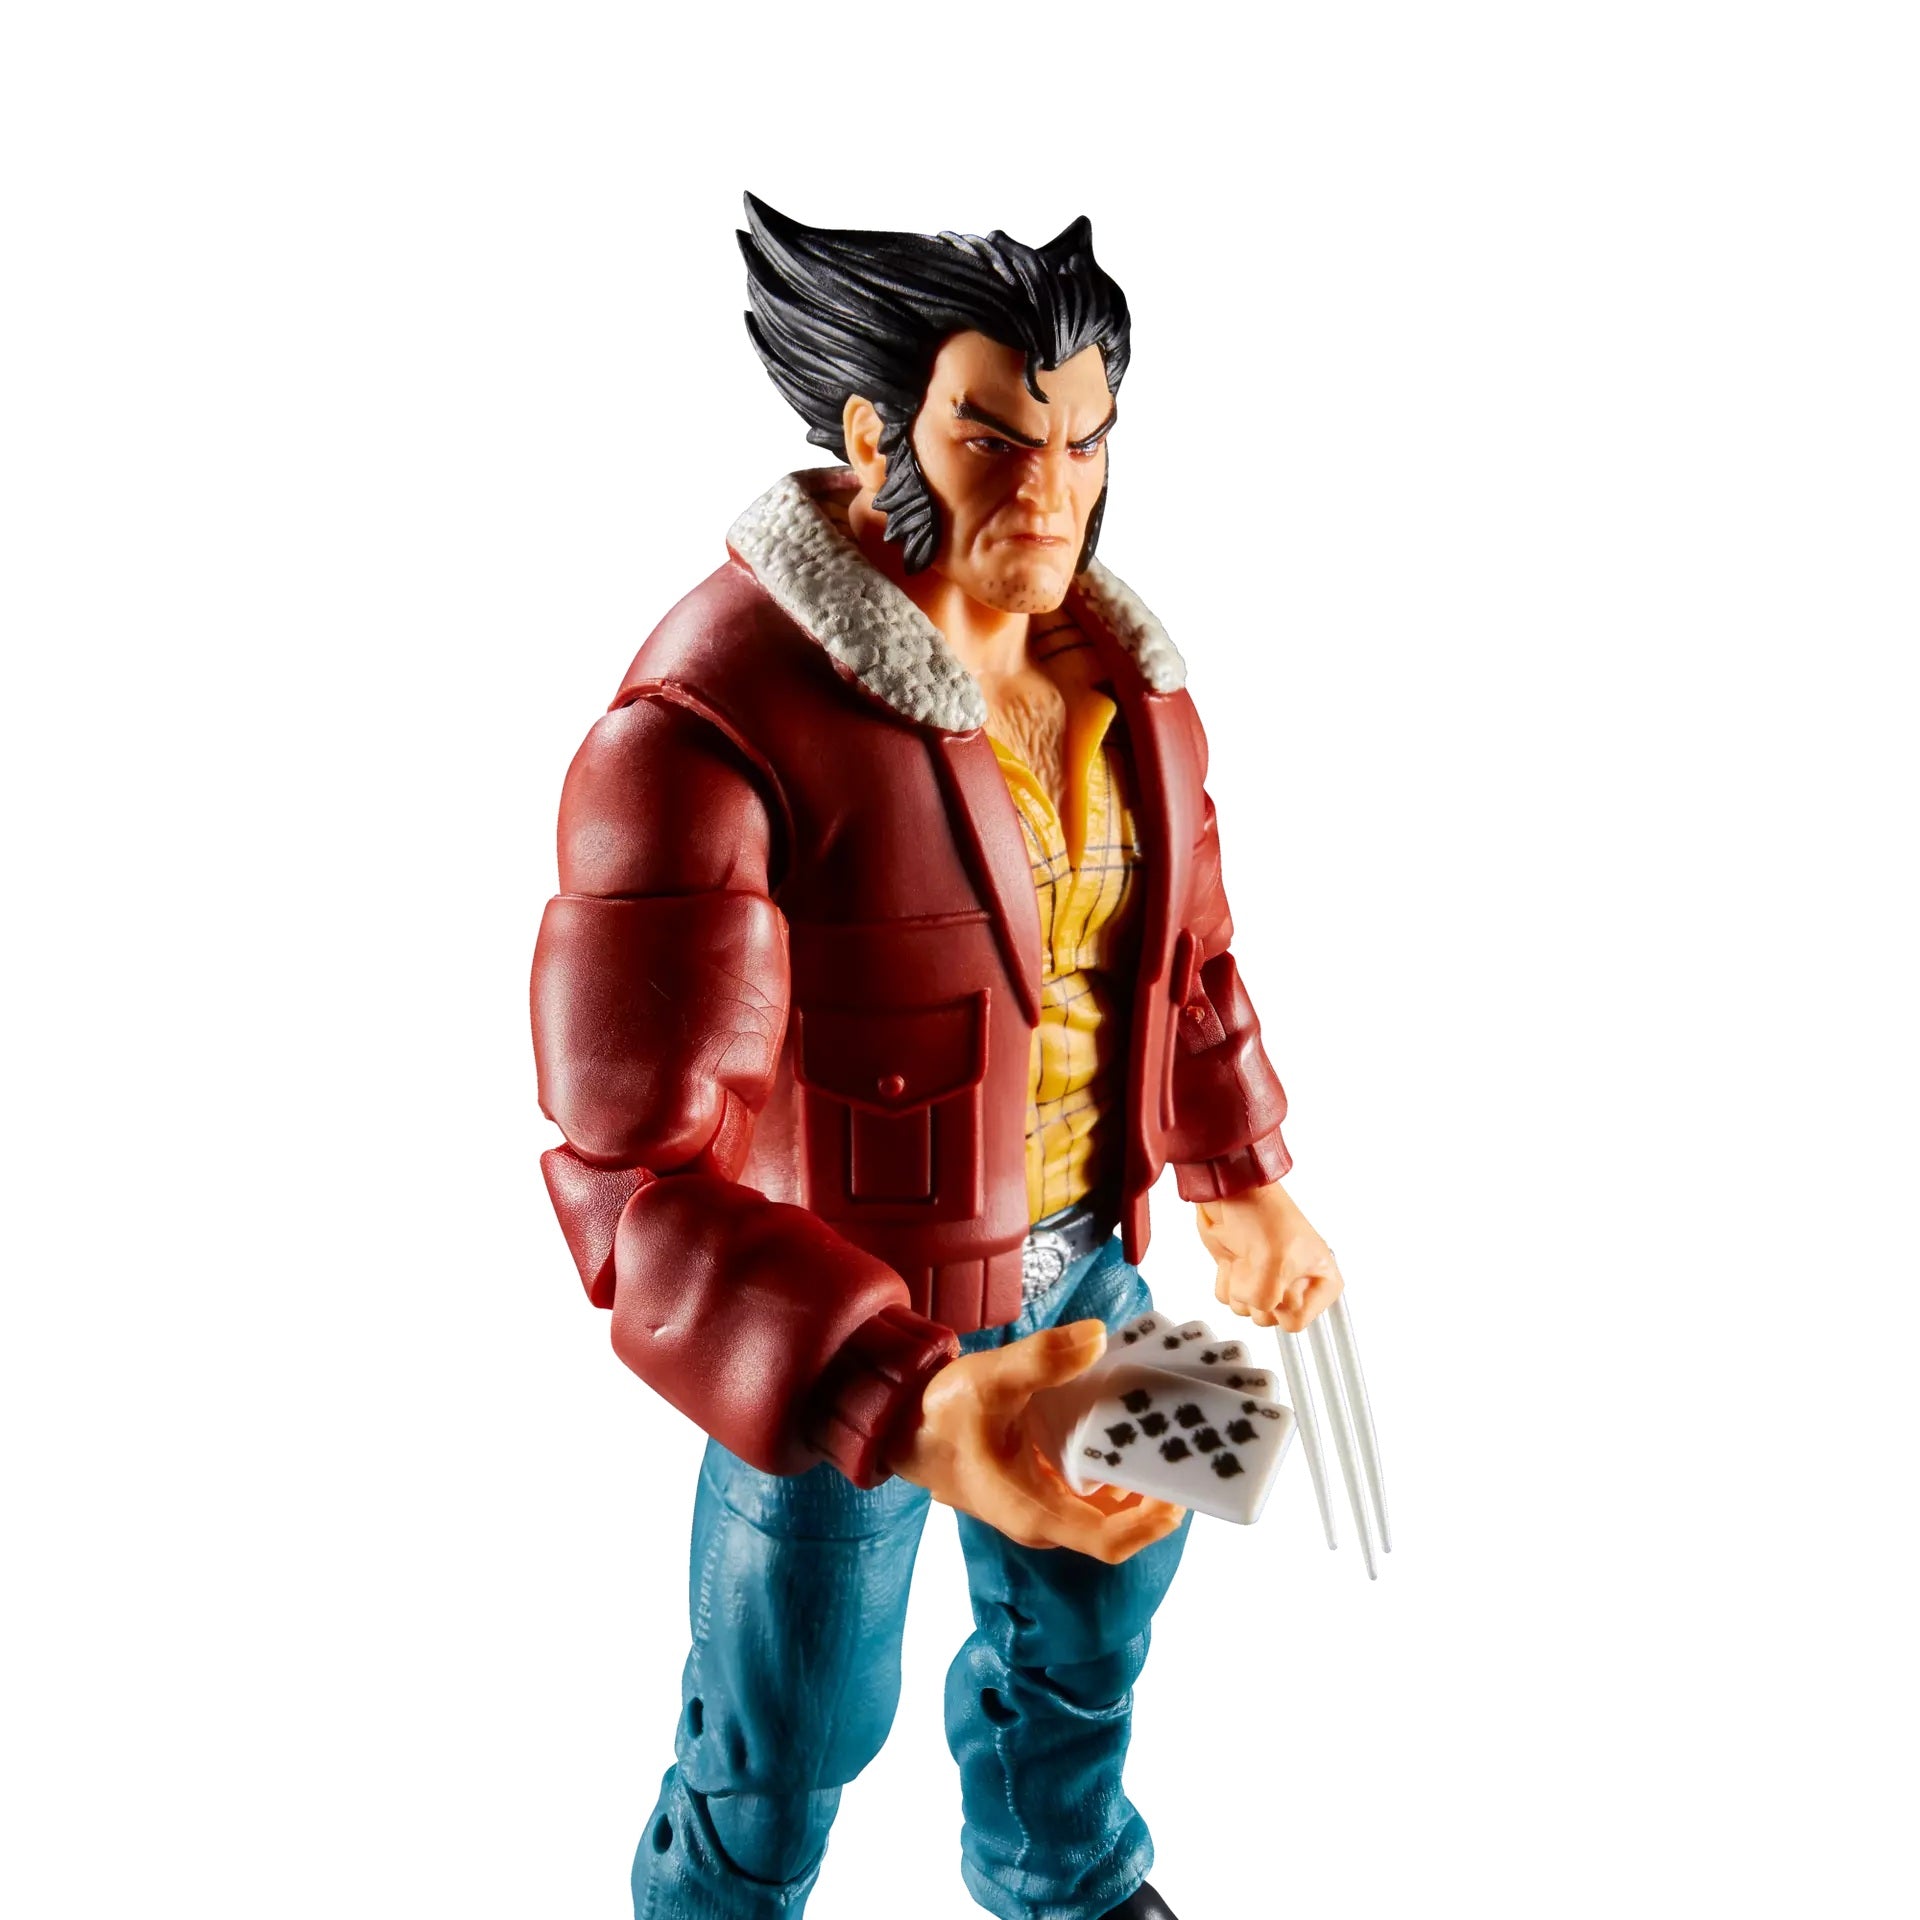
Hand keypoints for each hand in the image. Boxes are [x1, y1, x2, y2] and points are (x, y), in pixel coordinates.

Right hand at [886, 1319, 1185, 1562]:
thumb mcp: (989, 1380)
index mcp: (1033, 1513)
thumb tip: (1097, 1338)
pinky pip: (1093, 1485)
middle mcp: (1045, 1518)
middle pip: (1117, 1523)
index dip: (1150, 1524)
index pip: (1106, 1541)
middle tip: (1189, 1448)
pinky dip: (1117, 1461)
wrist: (904, 1424)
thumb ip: (1041, 1359)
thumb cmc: (942, 1413)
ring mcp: (1045, 1505)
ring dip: (1140, 1476)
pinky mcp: (1043, 1486)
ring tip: (1171, 1432)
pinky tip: (1132, 1424)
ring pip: (1108, 1504)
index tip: (1181, 1492)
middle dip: (1157, 1491)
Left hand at [1195, 1182, 1342, 1331]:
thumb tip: (1256, 1307)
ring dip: (1239, 1285)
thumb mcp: (1275, 1260)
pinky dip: (1225, 1279)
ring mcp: (1269, 1282)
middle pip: (1270, 1319)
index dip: (1280, 1301)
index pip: (1297, 1320)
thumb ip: (1268, 1298)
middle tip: (1260, 1263)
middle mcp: (1298, 1285)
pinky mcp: (1243, 1277)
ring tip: (1247, 1257)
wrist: (1231, 1193)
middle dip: (1256, 1292)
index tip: (1280, 1273)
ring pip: (1246, 1310)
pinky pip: (1228, 1298)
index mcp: (1322, 1281)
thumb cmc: (1264, 1214)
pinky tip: (1233, 1258)